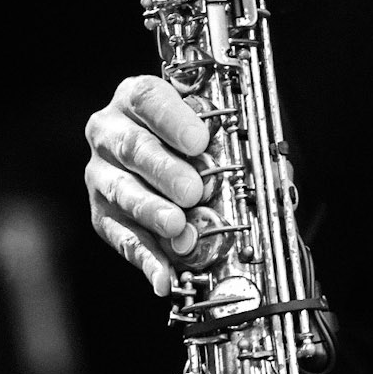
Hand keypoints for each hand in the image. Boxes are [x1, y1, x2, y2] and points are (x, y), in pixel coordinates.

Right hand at [84, 76, 210, 295]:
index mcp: (135, 98)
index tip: (199, 141)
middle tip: (193, 191)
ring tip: (179, 229)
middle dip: (165, 171)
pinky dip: (145, 258)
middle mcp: (110, 132)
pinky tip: (163, 275)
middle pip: (134, 147)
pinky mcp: (101, 213)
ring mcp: (102, 174)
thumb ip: (231, 142)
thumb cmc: (190, 139)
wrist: (161, 158)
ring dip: (153, 212)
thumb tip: (271, 171)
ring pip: (122, 191)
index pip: (148, 99)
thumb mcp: (210, 127)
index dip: (173, 120)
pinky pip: (121, 237)